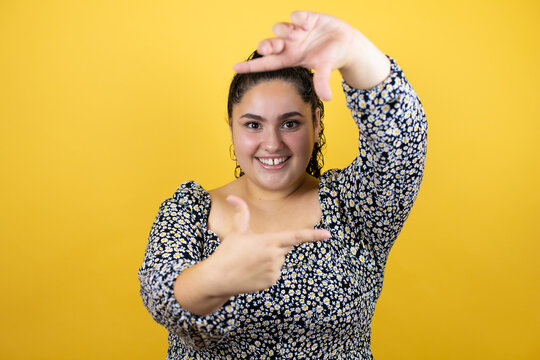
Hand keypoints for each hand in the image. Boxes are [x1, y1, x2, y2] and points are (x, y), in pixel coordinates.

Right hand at [209, 195, 330, 295]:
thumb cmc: (227, 252)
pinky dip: (266, 271)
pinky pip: (275, 272)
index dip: (313, 235)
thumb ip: (241, 213)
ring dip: (269, 259)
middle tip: (254, 250)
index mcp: (268, 240)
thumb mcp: (237, 231)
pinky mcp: (272, 281)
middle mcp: (274, 256)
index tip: (328, 234)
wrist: (218, 278)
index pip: (296, 236)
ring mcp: (274, 270)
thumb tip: (231, 197)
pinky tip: (252, 272)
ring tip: (251, 262)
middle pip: (284, 247)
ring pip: (279, 260)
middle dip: (273, 246)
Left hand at [233, 11, 389, 99]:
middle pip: (269, 45)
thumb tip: (327, 98)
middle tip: (270, 48)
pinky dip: (300, 18)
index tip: (234, 67)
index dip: (250, 65)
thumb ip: (322, 82)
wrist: (347, 44)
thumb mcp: (325, 70)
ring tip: (299, 34)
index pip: (266, 63)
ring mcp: (296, 31)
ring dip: (285, 31)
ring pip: (279, 29)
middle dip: (267, 45)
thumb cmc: (332, 58)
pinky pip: (296, 15)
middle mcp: (290, 45)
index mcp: (290, 58)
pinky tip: (308, 24)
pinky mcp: (306, 18)